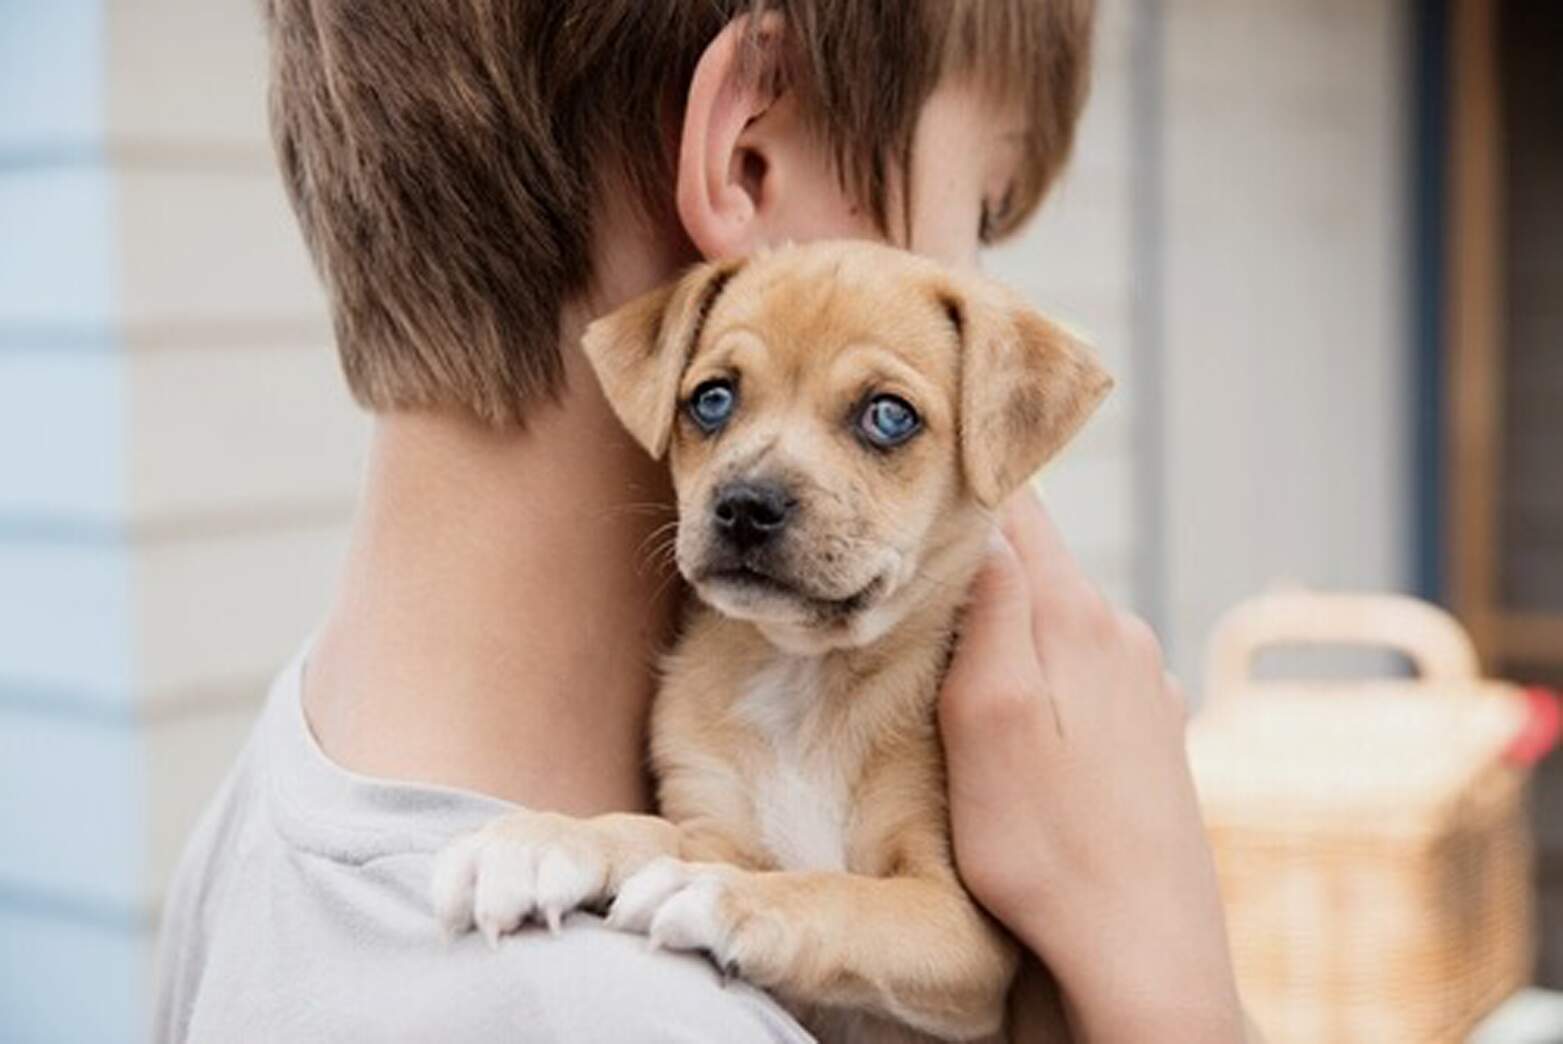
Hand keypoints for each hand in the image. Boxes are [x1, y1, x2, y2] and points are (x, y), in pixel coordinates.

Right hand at [939, 489, 1244, 1041]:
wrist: (1141, 948)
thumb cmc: (1042, 844)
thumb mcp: (986, 718)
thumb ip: (991, 610)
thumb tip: (987, 522)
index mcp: (1078, 618)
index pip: (1019, 509)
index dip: (964, 494)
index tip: (912, 500)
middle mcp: (1124, 636)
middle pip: (1039, 565)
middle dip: (978, 569)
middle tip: (912, 597)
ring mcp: (1147, 685)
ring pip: (1061, 622)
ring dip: (1012, 632)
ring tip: (960, 677)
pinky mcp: (1153, 732)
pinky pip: (1087, 674)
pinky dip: (1046, 680)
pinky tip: (1023, 732)